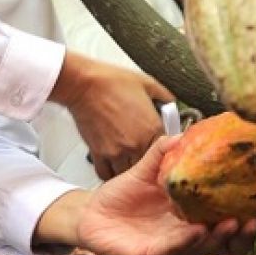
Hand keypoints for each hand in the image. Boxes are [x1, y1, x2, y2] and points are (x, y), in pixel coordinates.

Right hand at [50, 52, 173, 179]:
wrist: (84, 84)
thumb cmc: (112, 81)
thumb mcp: (148, 83)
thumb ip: (164, 96)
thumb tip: (170, 103)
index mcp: (152, 128)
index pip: (167, 150)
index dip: (165, 149)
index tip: (162, 148)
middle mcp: (136, 144)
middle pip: (149, 166)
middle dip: (148, 162)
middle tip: (146, 157)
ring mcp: (116, 151)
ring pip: (128, 173)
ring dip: (130, 169)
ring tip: (129, 161)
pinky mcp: (98, 153)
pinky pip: (106, 173)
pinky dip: (111, 173)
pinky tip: (113, 165)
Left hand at [77, 136, 255, 254]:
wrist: (91, 212)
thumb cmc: (125, 194)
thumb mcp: (148, 168)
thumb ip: (166, 151)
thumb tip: (187, 131)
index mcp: (196, 218)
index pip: (233, 224)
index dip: (255, 221)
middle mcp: (189, 238)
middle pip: (227, 245)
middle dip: (245, 235)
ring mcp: (172, 249)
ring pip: (204, 250)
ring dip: (221, 238)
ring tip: (232, 222)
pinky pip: (173, 253)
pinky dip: (188, 242)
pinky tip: (198, 229)